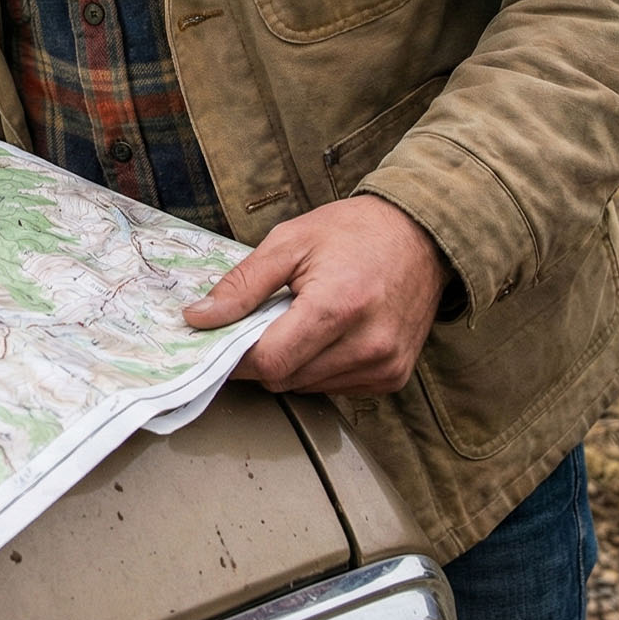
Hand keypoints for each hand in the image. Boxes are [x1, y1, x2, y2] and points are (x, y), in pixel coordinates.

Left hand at [182, 196, 449, 396]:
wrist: (421, 236)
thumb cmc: (353, 232)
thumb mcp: (289, 242)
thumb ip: (242, 284)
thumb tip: (198, 319)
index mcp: (338, 307)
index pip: (270, 361)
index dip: (236, 354)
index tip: (219, 337)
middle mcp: (367, 345)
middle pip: (285, 379)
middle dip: (261, 354)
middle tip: (262, 319)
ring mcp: (384, 367)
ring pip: (306, 387)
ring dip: (290, 362)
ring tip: (300, 320)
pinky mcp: (393, 378)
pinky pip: (334, 388)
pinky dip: (316, 367)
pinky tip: (326, 335)